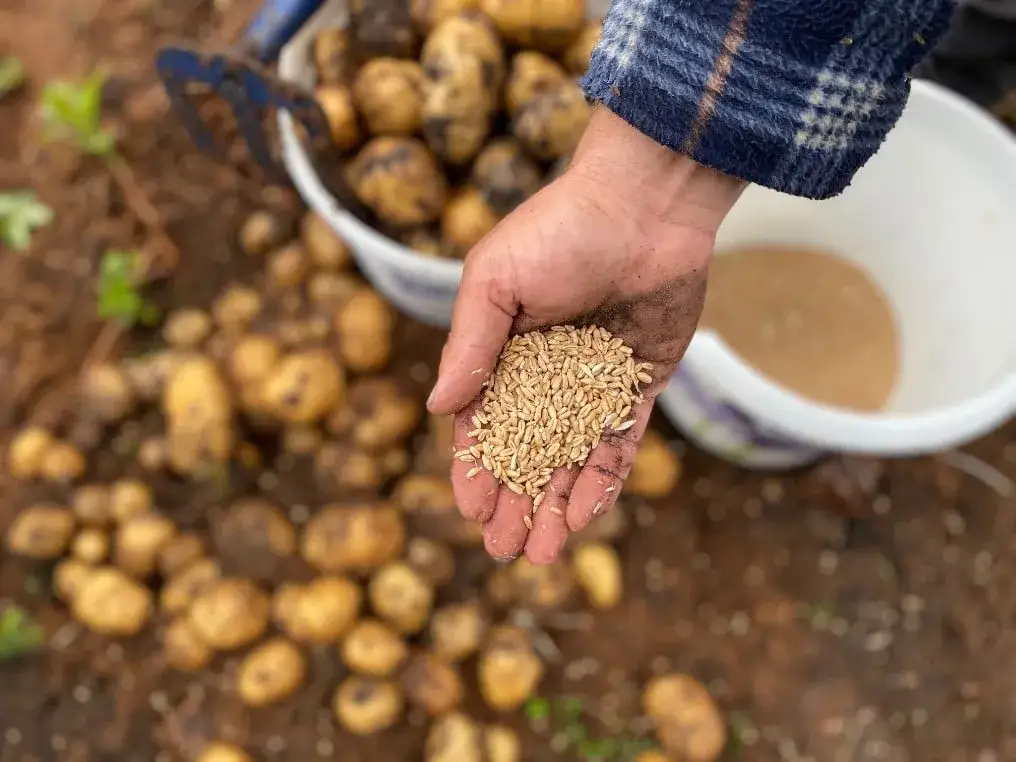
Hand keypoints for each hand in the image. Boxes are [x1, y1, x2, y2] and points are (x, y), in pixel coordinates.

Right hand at [426, 108, 745, 563]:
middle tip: (506, 553)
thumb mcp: (497, 280)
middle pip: (529, 452)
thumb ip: (471, 345)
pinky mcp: (641, 382)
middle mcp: (548, 371)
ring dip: (559, 504)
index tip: (471, 512)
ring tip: (545, 553)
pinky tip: (588, 514)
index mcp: (504, 349)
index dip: (478, 470)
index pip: (486, 423)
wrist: (646, 202)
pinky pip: (622, 440)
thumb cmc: (560, 230)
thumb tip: (438, 408)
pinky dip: (605, 477)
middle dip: (517, 503)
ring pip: (574, 457)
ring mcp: (596, 380)